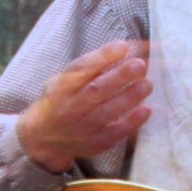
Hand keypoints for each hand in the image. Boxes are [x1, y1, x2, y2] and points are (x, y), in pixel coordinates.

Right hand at [15, 40, 151, 173]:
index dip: (103, 57)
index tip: (123, 46)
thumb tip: (125, 49)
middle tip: (139, 65)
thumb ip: (90, 68)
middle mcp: (70, 107)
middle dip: (119, 77)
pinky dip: (131, 122)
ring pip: (106, 112)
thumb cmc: (62, 100)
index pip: (82, 69)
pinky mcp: (94, 144)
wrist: (43, 137)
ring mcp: (81, 128)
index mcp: (62, 86)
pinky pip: (114, 134)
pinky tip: (146, 110)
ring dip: (128, 98)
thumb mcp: (66, 80)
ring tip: (147, 84)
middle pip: (95, 90)